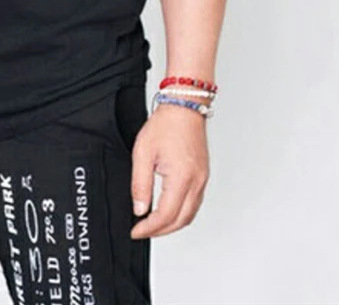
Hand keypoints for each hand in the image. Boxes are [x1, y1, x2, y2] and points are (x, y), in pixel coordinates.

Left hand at [129, 102, 209, 238]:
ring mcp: (202, 179)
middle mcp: (196, 182)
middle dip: (160, 230)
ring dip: (172, 224)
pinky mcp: (203, 175)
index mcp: (182, 178)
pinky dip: (181, 213)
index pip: (166, 215)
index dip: (149, 228)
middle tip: (142, 231)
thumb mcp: (143, 153)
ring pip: (190, 214)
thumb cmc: (166, 124)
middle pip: (181, 220)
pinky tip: (168, 210)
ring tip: (152, 224)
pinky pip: (194, 203)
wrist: (184, 107)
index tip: (136, 231)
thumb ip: (140, 183)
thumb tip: (139, 208)